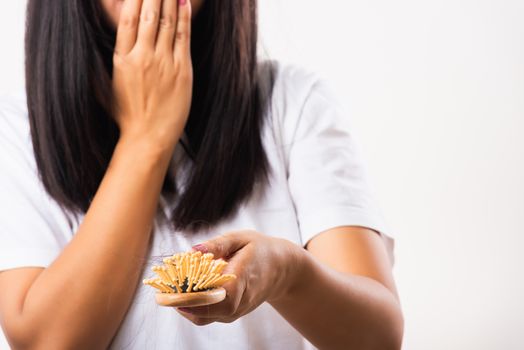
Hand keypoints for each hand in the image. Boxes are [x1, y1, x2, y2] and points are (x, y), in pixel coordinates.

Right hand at [112, 0, 192, 151]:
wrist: (148, 138)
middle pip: (148, 15)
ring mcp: (164, 63)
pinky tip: (183, 2)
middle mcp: (143, 58)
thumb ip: (108, 64)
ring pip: (167, 22)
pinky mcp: (182, 71)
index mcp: (122, 60)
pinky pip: (183, 37)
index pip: (127, 19)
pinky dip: (183, 17)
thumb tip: (102, 47)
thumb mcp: (108, 88)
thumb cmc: (127, 116)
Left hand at [175, 231, 303, 325]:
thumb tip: (193, 250)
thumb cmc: (260, 250)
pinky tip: (182, 294)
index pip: (219, 295)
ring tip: (168, 291)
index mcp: (244, 277)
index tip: (173, 288)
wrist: (282, 269)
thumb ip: (217, 244)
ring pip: (205, 317)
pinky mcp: (232, 314)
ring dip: (184, 306)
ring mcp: (237, 310)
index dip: (195, 296)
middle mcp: (241, 299)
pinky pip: (207, 316)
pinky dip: (192, 307)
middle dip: (182, 302)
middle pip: (208, 310)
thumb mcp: (241, 238)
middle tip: (163, 291)